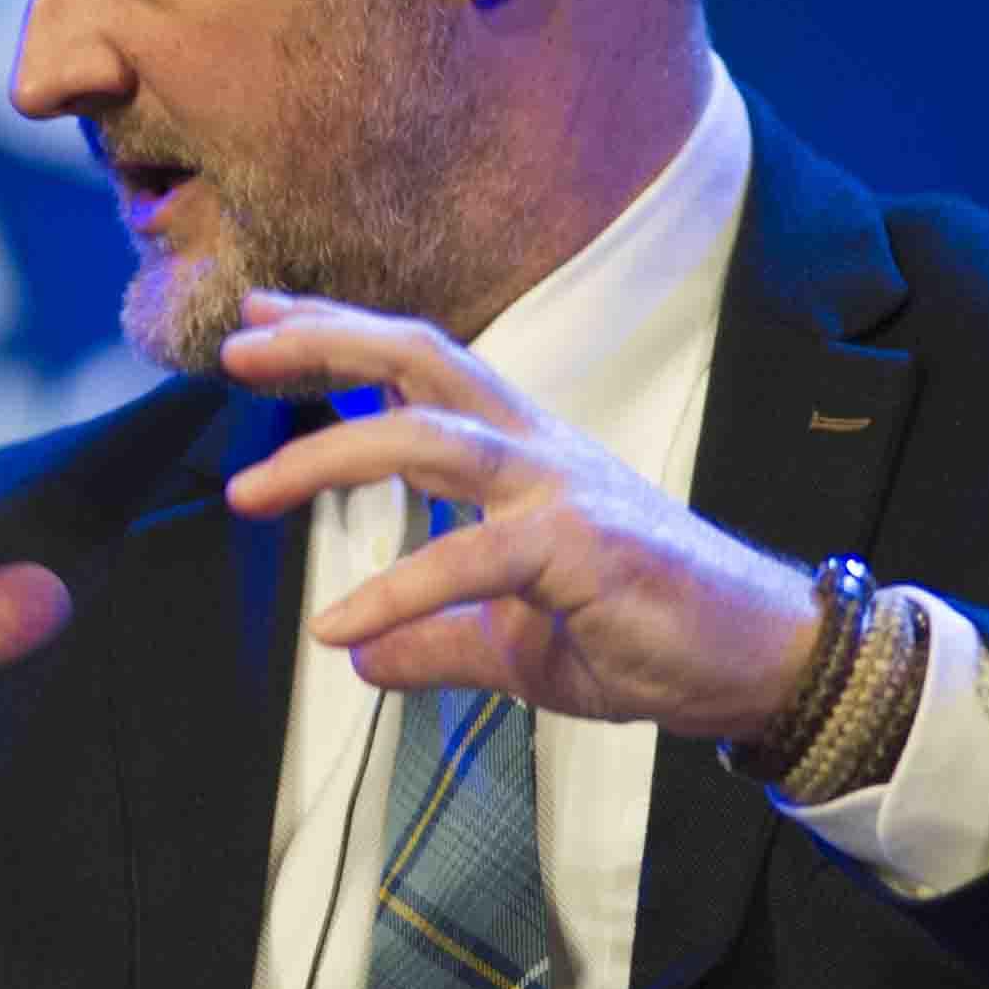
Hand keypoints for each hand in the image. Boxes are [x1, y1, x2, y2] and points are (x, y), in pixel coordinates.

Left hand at [214, 290, 818, 737]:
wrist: (756, 665)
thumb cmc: (646, 633)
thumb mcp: (515, 643)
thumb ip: (436, 638)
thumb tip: (359, 658)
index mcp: (518, 451)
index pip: (416, 366)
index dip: (339, 335)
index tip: (259, 322)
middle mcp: (535, 449)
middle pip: (419, 360)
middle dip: (324, 344)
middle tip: (233, 351)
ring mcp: (562, 490)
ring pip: (430, 436)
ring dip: (328, 454)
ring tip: (245, 490)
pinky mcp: (586, 547)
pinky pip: (473, 557)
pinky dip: (396, 591)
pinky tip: (337, 626)